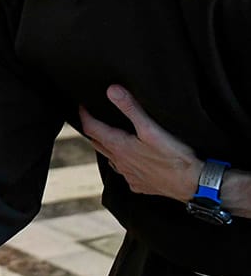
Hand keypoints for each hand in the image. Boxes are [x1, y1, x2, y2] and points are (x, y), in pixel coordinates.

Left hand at [79, 84, 200, 200]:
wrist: (193, 184)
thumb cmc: (173, 156)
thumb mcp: (151, 128)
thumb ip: (131, 108)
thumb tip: (111, 90)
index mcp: (119, 146)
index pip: (91, 128)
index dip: (85, 116)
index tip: (82, 106)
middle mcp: (119, 162)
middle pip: (97, 144)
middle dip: (93, 131)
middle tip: (92, 119)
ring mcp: (129, 175)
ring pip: (111, 159)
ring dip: (107, 148)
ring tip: (109, 138)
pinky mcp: (140, 185)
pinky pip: (125, 174)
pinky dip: (124, 165)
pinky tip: (131, 162)